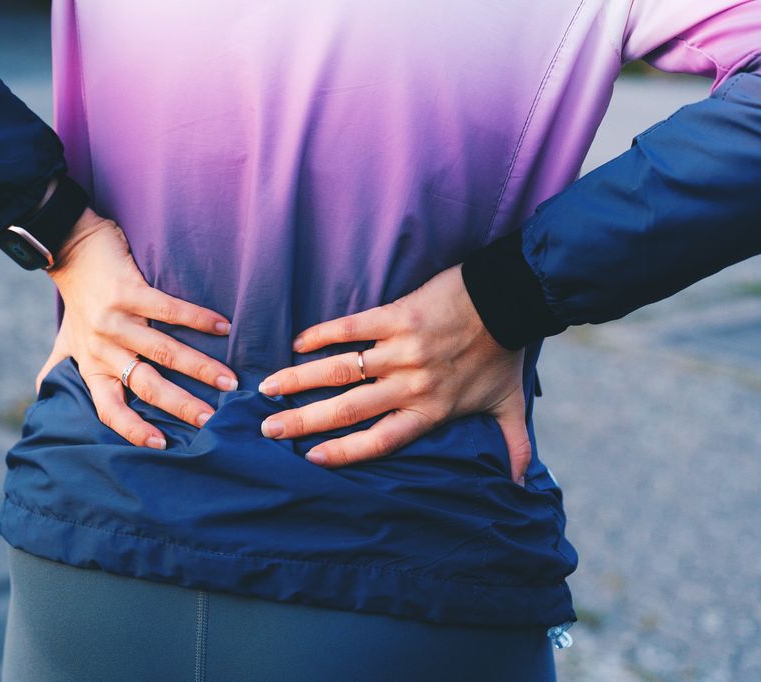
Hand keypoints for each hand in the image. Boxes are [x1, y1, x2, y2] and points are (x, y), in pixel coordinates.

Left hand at [36, 208, 237, 448]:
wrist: (69, 246)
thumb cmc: (76, 300)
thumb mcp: (66, 340)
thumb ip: (59, 370)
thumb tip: (45, 403)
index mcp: (91, 365)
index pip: (109, 408)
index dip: (133, 429)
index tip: (163, 446)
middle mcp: (102, 348)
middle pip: (145, 385)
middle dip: (181, 405)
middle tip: (211, 421)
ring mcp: (115, 319)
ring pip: (162, 351)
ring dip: (199, 367)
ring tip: (228, 381)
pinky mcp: (128, 290)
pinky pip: (168, 309)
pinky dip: (198, 318)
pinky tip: (223, 326)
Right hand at [257, 265, 530, 483]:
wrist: (512, 298)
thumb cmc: (505, 354)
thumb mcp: (509, 406)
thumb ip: (514, 448)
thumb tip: (524, 487)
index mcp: (432, 409)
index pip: (380, 439)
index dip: (344, 452)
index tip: (310, 459)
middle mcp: (411, 383)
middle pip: (349, 409)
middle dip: (304, 421)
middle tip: (269, 428)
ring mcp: (402, 348)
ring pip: (341, 369)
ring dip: (300, 378)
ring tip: (268, 388)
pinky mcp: (397, 315)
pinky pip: (352, 327)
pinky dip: (322, 334)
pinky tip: (297, 343)